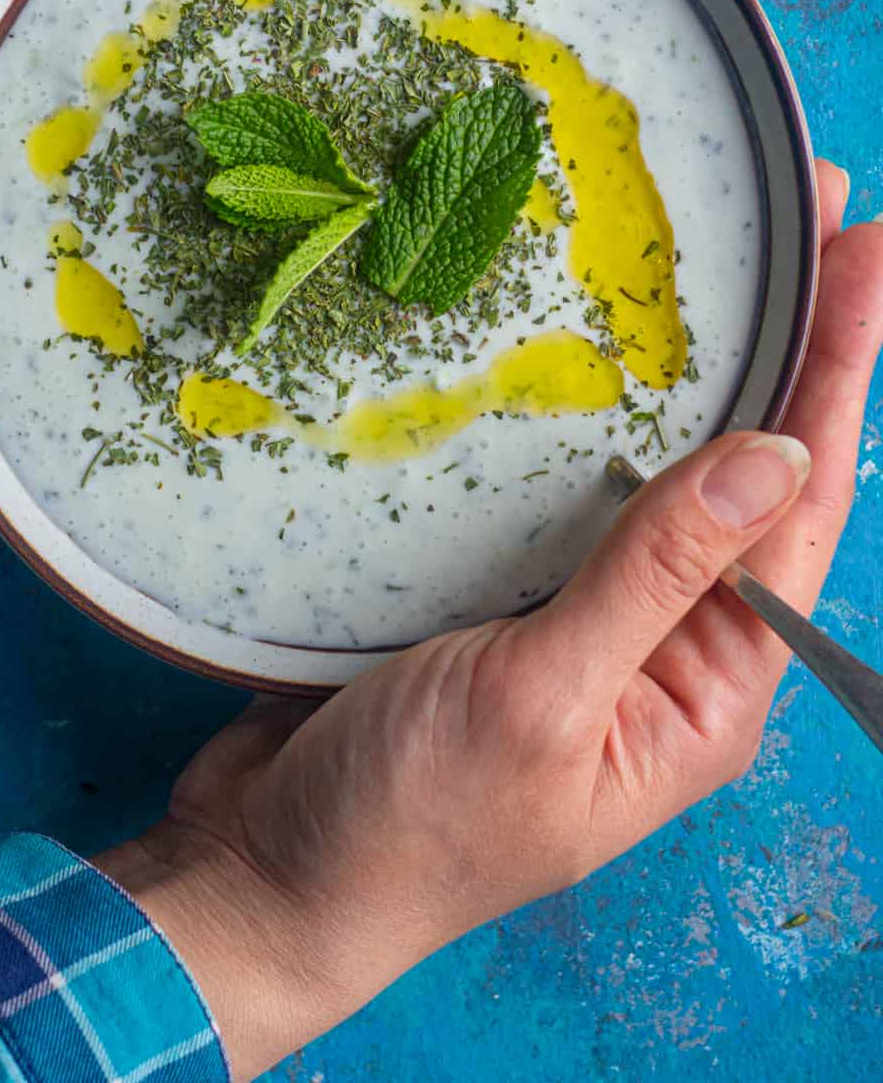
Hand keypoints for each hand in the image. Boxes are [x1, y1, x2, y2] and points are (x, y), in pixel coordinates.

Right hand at [97, 162, 882, 1080]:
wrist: (267, 874)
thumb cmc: (411, 821)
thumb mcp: (543, 698)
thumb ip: (658, 574)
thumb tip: (778, 453)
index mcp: (706, 692)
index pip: (799, 508)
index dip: (840, 372)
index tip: (864, 251)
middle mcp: (664, 650)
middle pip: (748, 476)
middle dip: (790, 347)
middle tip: (809, 215)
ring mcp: (581, 619)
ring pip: (661, 471)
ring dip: (699, 366)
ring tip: (731, 259)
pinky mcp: (502, 597)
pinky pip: (571, 488)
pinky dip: (591, 411)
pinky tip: (594, 347)